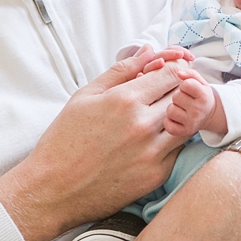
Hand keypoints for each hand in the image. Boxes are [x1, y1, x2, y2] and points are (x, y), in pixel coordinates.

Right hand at [0, 46, 190, 240]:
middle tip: (167, 94)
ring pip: (187, 122)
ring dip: (181, 116)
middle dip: (180, 90)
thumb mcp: (85, 96)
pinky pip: (179, 150)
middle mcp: (143, 125)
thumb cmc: (64, 140)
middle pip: (184, 96)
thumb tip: (149, 50)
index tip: (168, 73)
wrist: (52, 190)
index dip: (176, 69)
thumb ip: (121, 70)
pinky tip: (155, 140)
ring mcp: (152, 152)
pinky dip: (174, 141)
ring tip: (161, 117)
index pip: (173, 73)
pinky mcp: (157, 175)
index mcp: (125, 100)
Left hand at [164, 68, 227, 137]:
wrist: (210, 115)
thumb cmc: (202, 96)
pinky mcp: (184, 132)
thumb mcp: (201, 82)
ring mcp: (192, 122)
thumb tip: (178, 73)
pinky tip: (177, 118)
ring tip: (182, 108)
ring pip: (170, 110)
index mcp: (204, 96)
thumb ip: (190, 74)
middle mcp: (199, 110)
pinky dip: (169, 121)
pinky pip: (167, 124)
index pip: (185, 84)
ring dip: (173, 108)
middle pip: (176, 97)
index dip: (184, 85)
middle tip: (186, 100)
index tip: (189, 89)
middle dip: (179, 96)